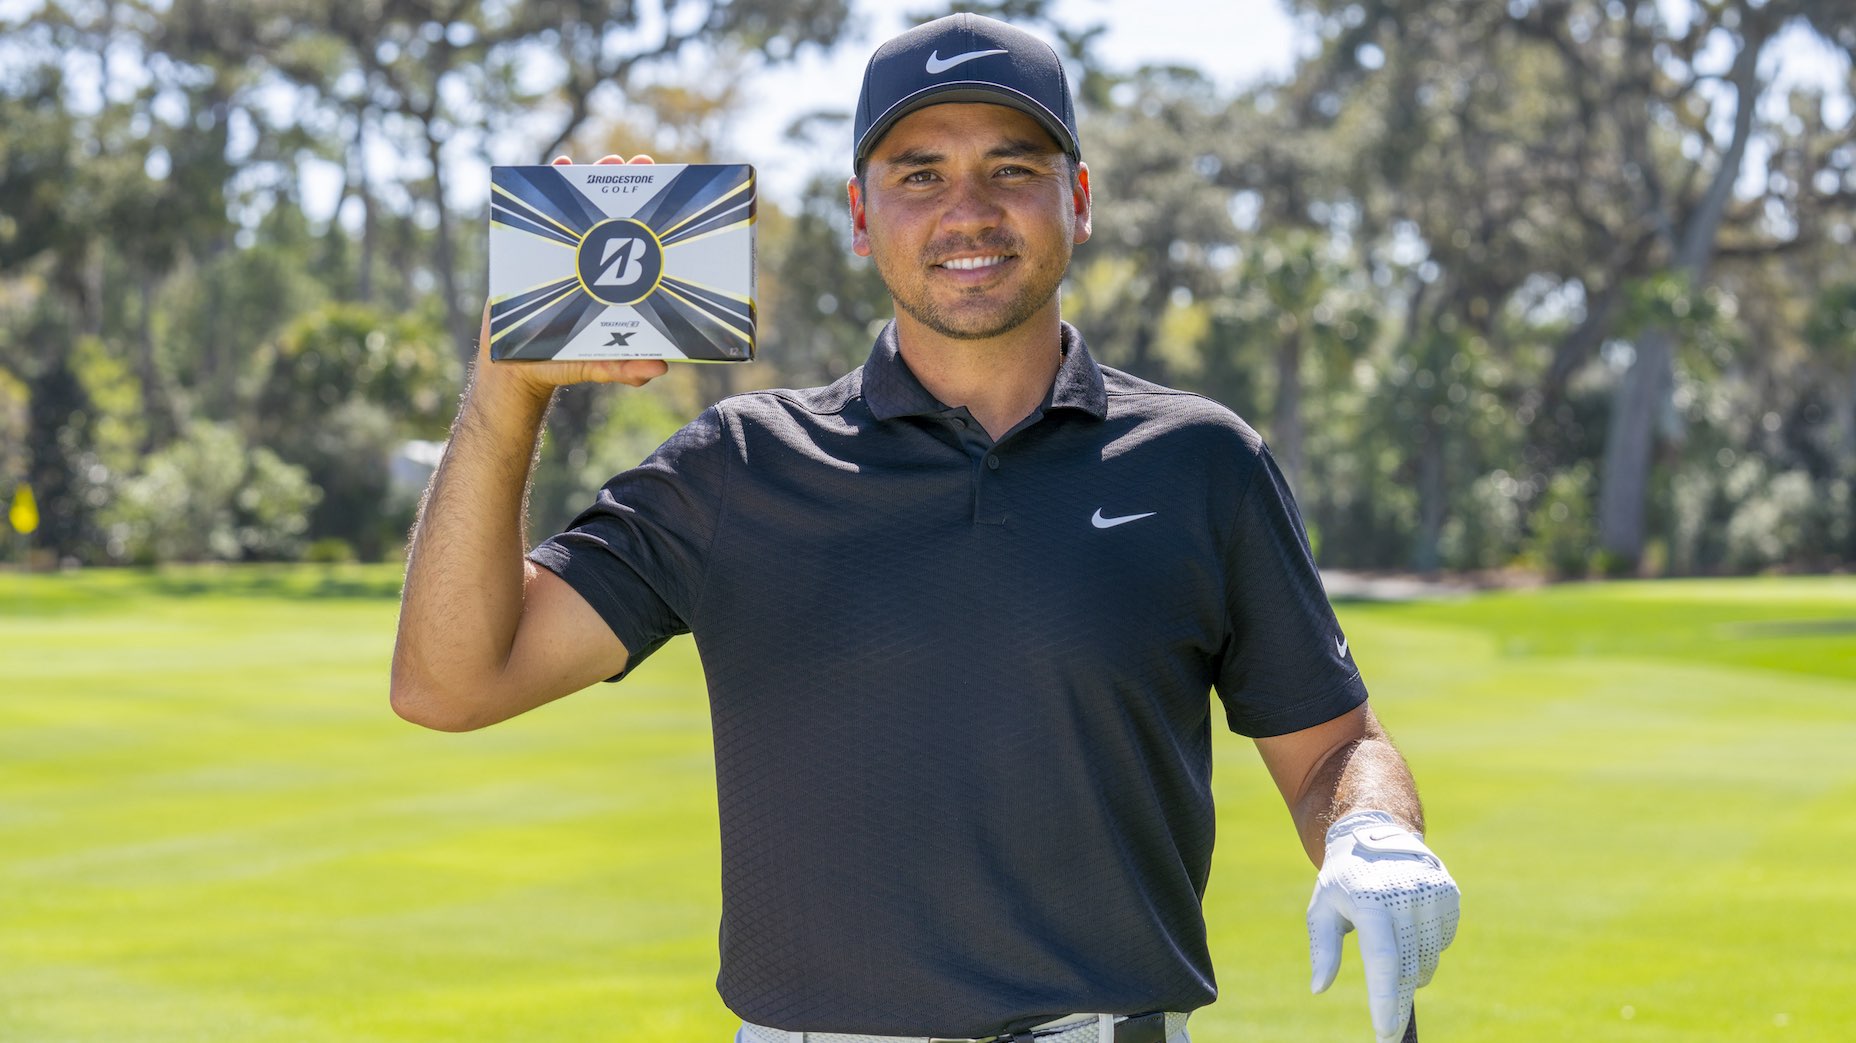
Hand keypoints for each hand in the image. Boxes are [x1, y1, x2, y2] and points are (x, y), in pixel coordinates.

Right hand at [475, 153, 667, 397]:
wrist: (515, 367)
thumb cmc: (564, 363)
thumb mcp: (599, 366)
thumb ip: (626, 369)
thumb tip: (659, 369)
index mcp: (614, 282)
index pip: (639, 242)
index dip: (653, 216)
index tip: (669, 190)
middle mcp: (592, 262)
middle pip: (613, 216)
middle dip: (624, 186)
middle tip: (640, 164)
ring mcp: (563, 254)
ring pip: (579, 210)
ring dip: (587, 179)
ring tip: (600, 161)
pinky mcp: (533, 253)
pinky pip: (542, 217)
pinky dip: (547, 189)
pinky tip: (555, 168)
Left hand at [1307, 810, 1459, 1042]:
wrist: (1376, 831)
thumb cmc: (1343, 879)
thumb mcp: (1323, 908)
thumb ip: (1324, 949)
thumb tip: (1318, 988)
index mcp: (1370, 900)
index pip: (1383, 961)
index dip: (1384, 1000)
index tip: (1384, 1032)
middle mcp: (1405, 895)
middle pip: (1407, 968)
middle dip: (1397, 1002)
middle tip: (1388, 1030)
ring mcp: (1432, 893)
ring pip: (1427, 960)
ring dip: (1411, 972)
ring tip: (1391, 951)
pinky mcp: (1449, 894)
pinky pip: (1442, 942)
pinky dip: (1427, 948)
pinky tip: (1409, 928)